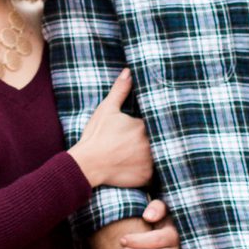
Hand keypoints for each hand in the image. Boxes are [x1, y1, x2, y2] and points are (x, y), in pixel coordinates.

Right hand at [70, 70, 153, 191]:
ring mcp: (150, 161)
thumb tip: (128, 71)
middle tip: (147, 140)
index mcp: (143, 125)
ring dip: (158, 154)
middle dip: (159, 138)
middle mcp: (151, 143)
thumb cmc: (96, 136)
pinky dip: (151, 170)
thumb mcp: (106, 110)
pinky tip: (143, 166)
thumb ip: (120, 90)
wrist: (86, 165)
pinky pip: (156, 173)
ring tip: (151, 153)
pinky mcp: (146, 177)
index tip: (146, 126)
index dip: (154, 123)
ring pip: (162, 155)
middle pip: (161, 139)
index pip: (157, 122)